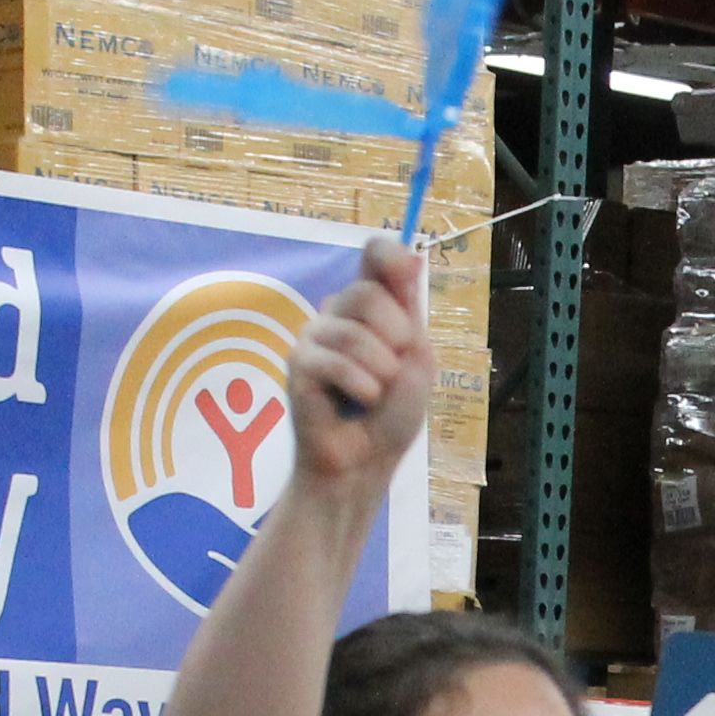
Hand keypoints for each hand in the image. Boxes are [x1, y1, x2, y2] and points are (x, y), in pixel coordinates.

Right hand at [287, 237, 431, 494]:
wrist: (366, 460)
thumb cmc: (392, 413)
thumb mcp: (417, 358)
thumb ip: (410, 310)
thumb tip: (413, 256)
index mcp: (372, 307)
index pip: (373, 255)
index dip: (389, 255)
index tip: (408, 270)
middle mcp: (338, 312)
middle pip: (366, 293)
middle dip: (395, 336)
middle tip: (395, 369)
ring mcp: (314, 335)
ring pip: (352, 330)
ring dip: (380, 369)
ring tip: (377, 393)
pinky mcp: (297, 363)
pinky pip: (333, 361)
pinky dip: (360, 385)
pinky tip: (363, 401)